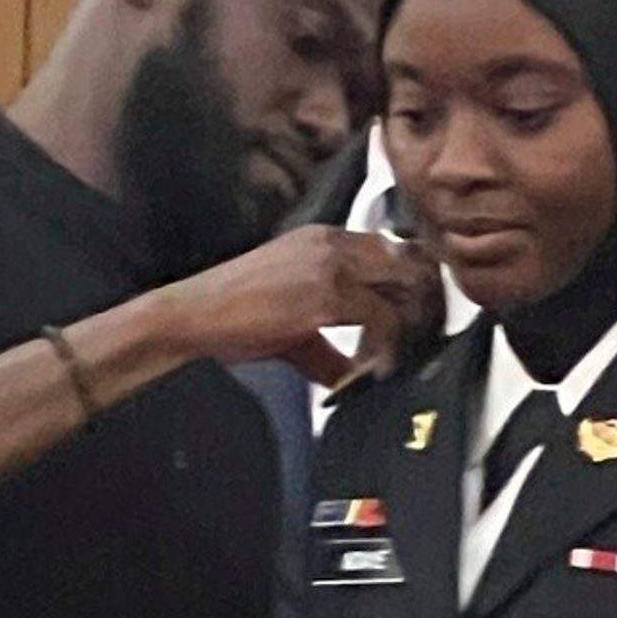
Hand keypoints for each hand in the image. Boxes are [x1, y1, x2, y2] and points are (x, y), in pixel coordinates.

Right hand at [164, 227, 429, 388]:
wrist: (191, 315)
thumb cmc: (232, 317)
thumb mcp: (293, 325)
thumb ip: (331, 345)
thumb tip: (359, 378)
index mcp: (325, 239)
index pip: (396, 248)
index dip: (415, 285)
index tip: (418, 321)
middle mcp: (333, 242)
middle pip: (411, 261)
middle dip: (425, 303)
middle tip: (420, 342)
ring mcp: (330, 264)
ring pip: (404, 286)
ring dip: (410, 326)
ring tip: (395, 359)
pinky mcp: (325, 293)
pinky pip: (381, 319)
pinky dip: (384, 349)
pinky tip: (370, 372)